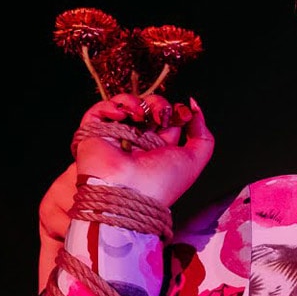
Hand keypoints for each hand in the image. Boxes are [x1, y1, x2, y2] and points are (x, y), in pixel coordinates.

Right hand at [71, 93, 213, 207]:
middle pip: (147, 109)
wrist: (127, 193)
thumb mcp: (194, 160)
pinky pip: (98, 112)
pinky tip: (121, 114)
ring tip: (140, 114)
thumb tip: (194, 108)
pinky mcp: (93, 135)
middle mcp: (136, 143)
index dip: (174, 112)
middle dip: (157, 104)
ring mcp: (114, 138)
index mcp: (158, 149)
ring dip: (134, 102)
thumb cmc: (160, 182)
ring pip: (123, 106)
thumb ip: (203, 136)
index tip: (181, 112)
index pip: (167, 120)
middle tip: (160, 115)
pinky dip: (109, 106)